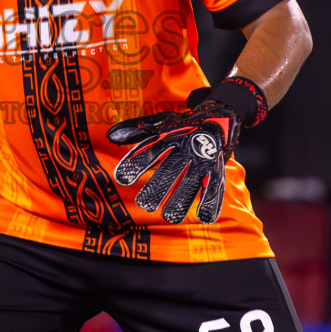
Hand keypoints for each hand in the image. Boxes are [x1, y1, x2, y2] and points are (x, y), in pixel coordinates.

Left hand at [109, 100, 238, 224]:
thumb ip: (136, 131)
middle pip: (169, 170)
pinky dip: (210, 201)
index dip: (136, 163)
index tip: (121, 178)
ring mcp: (202, 158)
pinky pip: (214, 185)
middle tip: (144, 205)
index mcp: (169, 137)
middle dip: (157, 188)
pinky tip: (203, 216)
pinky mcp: (217, 166)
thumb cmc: (184, 124)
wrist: (219, 114)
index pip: (149, 151)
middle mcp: (185, 148)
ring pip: (190, 181)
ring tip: (170, 217)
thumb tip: (111, 136)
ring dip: (180, 199)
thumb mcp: (160, 124)